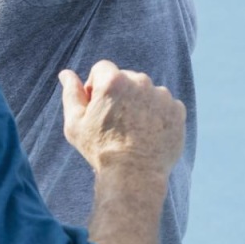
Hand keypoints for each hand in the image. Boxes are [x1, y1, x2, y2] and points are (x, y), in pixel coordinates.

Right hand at [59, 59, 185, 176]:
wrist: (134, 175)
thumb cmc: (100, 150)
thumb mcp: (75, 124)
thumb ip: (72, 94)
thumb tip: (66, 74)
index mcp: (114, 81)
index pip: (102, 68)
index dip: (96, 86)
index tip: (97, 106)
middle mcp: (141, 82)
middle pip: (127, 78)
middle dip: (119, 94)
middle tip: (114, 122)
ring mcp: (163, 95)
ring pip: (147, 92)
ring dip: (140, 104)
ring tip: (132, 131)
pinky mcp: (178, 109)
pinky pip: (165, 106)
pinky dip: (158, 116)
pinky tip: (149, 134)